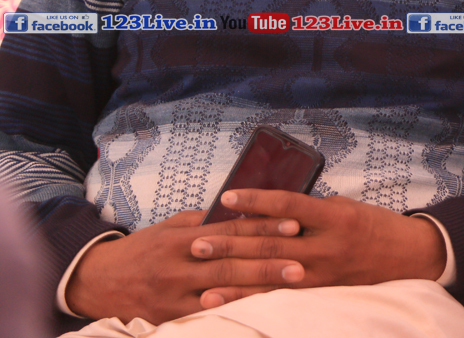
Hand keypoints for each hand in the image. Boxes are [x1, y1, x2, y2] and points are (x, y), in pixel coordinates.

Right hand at [66, 210, 305, 323]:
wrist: (96, 281)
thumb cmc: (142, 250)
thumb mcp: (169, 227)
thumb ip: (203, 222)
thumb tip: (240, 212)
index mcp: (181, 237)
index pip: (230, 230)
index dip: (262, 227)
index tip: (293, 225)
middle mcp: (178, 264)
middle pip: (231, 261)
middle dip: (269, 261)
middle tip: (302, 261)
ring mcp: (173, 292)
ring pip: (223, 289)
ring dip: (259, 287)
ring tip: (289, 284)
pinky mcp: (167, 316)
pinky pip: (205, 314)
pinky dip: (232, 309)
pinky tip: (257, 309)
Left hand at [190, 189, 446, 307]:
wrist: (412, 256)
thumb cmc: (378, 226)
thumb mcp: (347, 207)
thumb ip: (313, 210)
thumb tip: (275, 209)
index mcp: (334, 216)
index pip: (289, 204)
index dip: (257, 200)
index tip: (227, 196)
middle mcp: (327, 245)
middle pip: (272, 243)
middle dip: (231, 243)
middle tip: (196, 242)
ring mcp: (324, 272)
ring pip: (271, 273)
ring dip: (232, 274)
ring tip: (201, 271)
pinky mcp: (322, 292)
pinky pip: (280, 295)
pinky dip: (250, 296)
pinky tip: (224, 300)